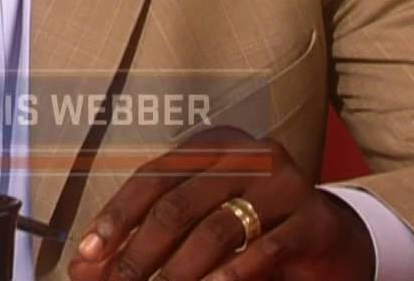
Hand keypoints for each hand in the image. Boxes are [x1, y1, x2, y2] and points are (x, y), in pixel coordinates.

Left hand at [67, 126, 374, 280]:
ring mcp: (286, 182)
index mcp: (213, 145)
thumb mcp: (197, 227)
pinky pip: (266, 247)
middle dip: (140, 252)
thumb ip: (145, 240)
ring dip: (179, 270)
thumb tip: (84, 267)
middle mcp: (249, 153)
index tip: (88, 256)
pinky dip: (232, 273)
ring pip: (218, 227)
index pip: (153, 178)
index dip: (116, 218)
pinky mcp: (314, 219)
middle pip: (179, 203)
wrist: (329, 241)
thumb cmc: (252, 229)